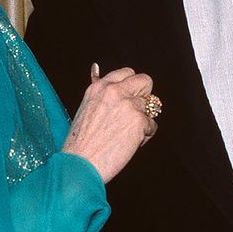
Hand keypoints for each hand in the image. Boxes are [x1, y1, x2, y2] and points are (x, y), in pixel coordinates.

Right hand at [61, 63, 157, 182]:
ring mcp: (128, 105)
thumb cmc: (80, 141)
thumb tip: (96, 68)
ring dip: (143, 121)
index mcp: (99, 87)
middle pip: (146, 81)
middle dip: (145, 97)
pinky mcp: (139, 121)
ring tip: (126, 135)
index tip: (127, 99)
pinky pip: (152, 126)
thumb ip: (99, 90)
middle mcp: (114, 91)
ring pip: (151, 107)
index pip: (127, 72)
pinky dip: (144, 136)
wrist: (80, 163)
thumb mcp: (86, 107)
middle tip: (133, 114)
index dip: (131, 87)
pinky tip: (127, 144)